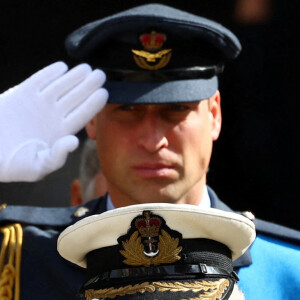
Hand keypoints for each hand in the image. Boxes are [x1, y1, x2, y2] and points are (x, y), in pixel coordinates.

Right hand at [0, 62, 107, 181]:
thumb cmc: (11, 165)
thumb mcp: (37, 168)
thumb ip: (57, 157)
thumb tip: (74, 141)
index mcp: (61, 132)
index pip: (82, 115)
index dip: (93, 104)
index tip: (104, 93)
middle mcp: (53, 116)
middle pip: (76, 98)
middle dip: (89, 86)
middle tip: (100, 75)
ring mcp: (38, 104)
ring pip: (61, 86)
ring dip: (74, 77)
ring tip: (87, 68)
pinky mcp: (21, 94)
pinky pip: (39, 80)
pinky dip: (49, 73)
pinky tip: (62, 67)